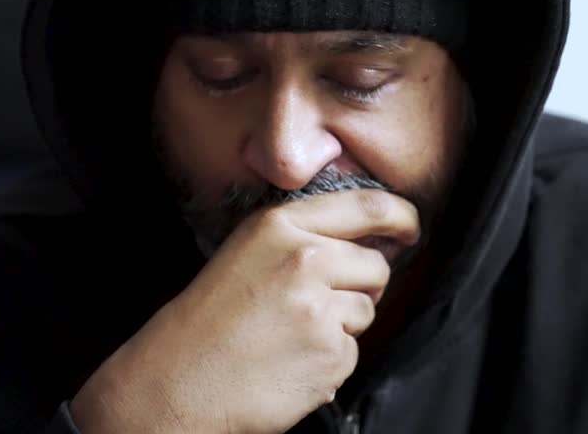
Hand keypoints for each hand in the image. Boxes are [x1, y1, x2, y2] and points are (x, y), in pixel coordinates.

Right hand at [69, 188, 420, 433]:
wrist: (178, 383)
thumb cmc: (208, 323)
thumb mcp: (248, 252)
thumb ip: (302, 236)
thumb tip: (368, 236)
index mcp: (280, 225)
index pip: (367, 205)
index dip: (400, 215)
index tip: (409, 226)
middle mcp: (304, 258)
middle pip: (375, 264)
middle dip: (360, 286)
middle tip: (314, 306)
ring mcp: (320, 305)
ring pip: (367, 309)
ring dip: (342, 325)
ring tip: (291, 335)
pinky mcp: (330, 350)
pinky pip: (353, 350)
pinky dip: (330, 360)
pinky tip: (292, 361)